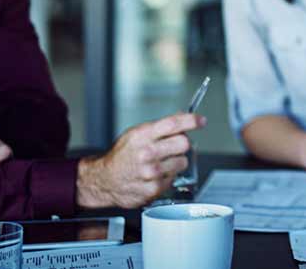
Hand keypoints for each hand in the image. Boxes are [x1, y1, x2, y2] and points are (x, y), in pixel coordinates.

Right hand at [75, 112, 204, 208]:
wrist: (104, 180)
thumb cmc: (121, 156)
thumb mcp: (136, 134)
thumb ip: (159, 127)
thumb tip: (182, 117)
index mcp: (142, 135)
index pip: (173, 124)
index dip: (191, 121)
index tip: (201, 121)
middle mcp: (147, 153)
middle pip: (183, 143)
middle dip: (183, 144)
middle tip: (174, 147)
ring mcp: (151, 172)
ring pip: (182, 162)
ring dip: (177, 161)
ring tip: (162, 163)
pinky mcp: (154, 188)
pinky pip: (174, 178)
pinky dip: (168, 176)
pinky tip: (156, 175)